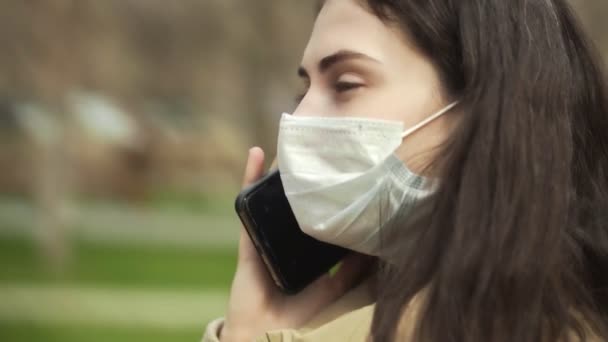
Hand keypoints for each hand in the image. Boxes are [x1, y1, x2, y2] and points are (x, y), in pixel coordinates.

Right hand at [221, 147, 369, 340]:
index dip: (324, 193)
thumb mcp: (333, 287)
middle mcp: (285, 235)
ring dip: (278, 169)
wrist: (266, 331)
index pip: (315, 213)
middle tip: (316, 148)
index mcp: (305, 245)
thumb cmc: (299, 313)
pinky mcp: (250, 237)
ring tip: (290, 142)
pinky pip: (248, 203)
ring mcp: (265, 233)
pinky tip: (256, 153)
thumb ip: (351, 269)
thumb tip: (373, 245)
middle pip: (292, 199)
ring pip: (271, 194)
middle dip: (301, 175)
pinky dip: (249, 178)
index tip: (340, 170)